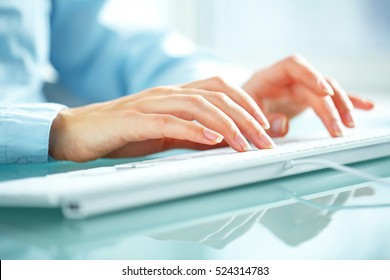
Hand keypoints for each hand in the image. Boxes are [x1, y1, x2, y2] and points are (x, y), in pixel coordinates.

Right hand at [49, 77, 273, 161]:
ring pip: (197, 105)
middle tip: (265, 140)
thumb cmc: (123, 133)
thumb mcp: (166, 132)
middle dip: (246, 118)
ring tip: (244, 144)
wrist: (79, 132)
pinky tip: (210, 140)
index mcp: (176, 94)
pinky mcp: (134, 119)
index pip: (220, 87)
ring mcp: (151, 104)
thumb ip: (192, 132)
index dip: (246, 103)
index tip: (265, 124)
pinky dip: (192, 129)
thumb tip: (223, 140)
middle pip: (216, 96)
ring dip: (225, 125)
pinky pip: (168, 121)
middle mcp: (167, 93)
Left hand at [242, 55, 373, 136]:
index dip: (311, 75)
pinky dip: (345, 103)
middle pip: (315, 85)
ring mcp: (297, 89)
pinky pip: (328, 99)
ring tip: (350, 125)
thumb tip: (283, 123)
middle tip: (339, 128)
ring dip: (340, 106)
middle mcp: (286, 80)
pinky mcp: (304, 99)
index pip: (294, 65)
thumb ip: (262, 119)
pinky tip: (365, 107)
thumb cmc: (236, 113)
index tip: (326, 92)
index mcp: (268, 77)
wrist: (235, 115)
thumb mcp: (243, 116)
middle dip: (330, 105)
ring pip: (326, 91)